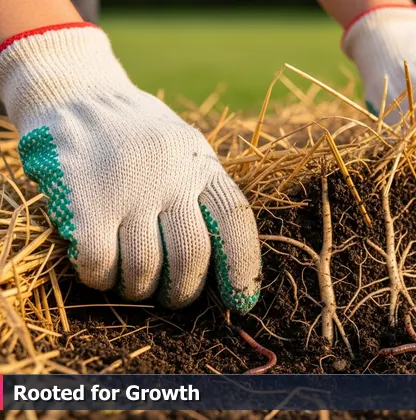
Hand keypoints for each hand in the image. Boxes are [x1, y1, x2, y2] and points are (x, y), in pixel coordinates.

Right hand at [0, 24, 261, 311]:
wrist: (77, 96)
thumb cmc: (142, 137)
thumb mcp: (186, 149)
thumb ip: (203, 193)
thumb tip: (223, 265)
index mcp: (202, 164)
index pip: (235, 220)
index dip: (243, 268)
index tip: (241, 302)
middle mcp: (170, 176)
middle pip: (191, 255)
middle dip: (184, 291)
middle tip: (174, 297)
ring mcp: (127, 189)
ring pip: (144, 268)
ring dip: (140, 290)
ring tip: (136, 284)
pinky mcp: (84, 202)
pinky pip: (99, 264)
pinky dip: (102, 280)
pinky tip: (102, 271)